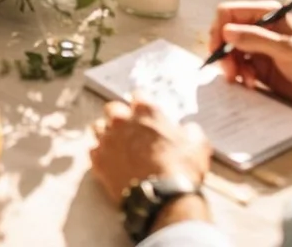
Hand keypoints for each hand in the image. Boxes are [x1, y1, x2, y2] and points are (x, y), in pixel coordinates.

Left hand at [89, 99, 211, 204]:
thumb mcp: (198, 145)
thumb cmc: (181, 168)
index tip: (146, 111)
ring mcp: (106, 140)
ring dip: (107, 133)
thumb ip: (190, 131)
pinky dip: (102, 155)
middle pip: (113, 108)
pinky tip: (111, 162)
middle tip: (130, 128)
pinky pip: (94, 151)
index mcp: (145, 111)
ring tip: (118, 145)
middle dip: (120, 115)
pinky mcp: (98, 160)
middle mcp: (121, 121)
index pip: (139, 95)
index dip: (143, 103)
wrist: (162, 197)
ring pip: (98, 127)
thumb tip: (188, 130)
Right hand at [208, 2, 291, 108]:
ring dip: (231, 66)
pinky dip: (239, 74)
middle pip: (225, 33)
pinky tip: (251, 83)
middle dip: (224, 51)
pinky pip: (237, 66)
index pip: (230, 13)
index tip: (218, 48)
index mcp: (267, 14)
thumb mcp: (287, 49)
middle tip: (228, 71)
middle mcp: (259, 27)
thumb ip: (256, 39)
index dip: (220, 28)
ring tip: (242, 80)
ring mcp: (257, 47)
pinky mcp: (258, 65)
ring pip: (229, 51)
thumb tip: (226, 32)